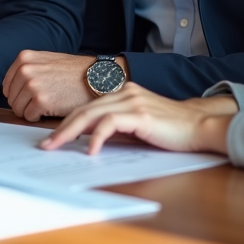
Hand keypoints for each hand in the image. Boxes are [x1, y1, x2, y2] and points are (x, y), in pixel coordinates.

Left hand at [3, 50, 117, 120]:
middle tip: (45, 100)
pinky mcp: (41, 101)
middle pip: (12, 98)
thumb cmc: (74, 72)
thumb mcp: (46, 61)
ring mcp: (32, 85)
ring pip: (18, 109)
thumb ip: (28, 70)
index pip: (8, 85)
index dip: (20, 94)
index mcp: (24, 58)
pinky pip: (29, 117)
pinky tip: (53, 108)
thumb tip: (10, 90)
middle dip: (25, 104)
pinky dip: (39, 117)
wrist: (96, 78)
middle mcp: (25, 70)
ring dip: (32, 111)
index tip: (33, 96)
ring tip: (50, 103)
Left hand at [39, 84, 237, 154]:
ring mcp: (132, 101)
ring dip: (69, 132)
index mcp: (121, 92)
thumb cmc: (169, 130)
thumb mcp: (136, 125)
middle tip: (45, 145)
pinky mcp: (140, 114)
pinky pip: (110, 123)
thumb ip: (115, 126)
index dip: (66, 122)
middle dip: (61, 129)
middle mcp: (124, 92)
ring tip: (57, 147)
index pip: (86, 107)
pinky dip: (96, 137)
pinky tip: (90, 151)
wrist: (198, 127)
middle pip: (83, 109)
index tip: (51, 138)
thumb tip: (87, 139)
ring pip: (91, 114)